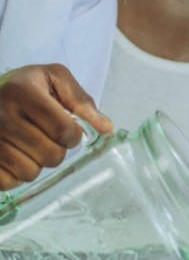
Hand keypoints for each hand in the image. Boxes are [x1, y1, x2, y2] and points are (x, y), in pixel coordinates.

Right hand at [0, 64, 113, 189]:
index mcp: (23, 92)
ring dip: (36, 163)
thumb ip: (81, 100)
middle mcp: (2, 116)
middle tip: (44, 136)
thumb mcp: (52, 78)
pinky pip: (9, 182)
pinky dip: (16, 175)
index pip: (65, 130)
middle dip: (56, 149)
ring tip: (28, 146)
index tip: (66, 128)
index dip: (73, 135)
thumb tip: (106, 128)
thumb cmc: (22, 87)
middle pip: (51, 155)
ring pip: (31, 172)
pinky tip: (14, 157)